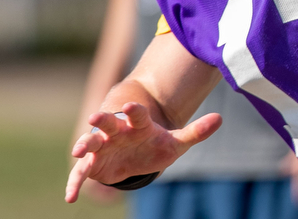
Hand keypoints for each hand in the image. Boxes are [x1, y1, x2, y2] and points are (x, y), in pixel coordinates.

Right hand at [65, 102, 220, 203]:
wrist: (138, 156)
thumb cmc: (156, 145)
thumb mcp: (177, 142)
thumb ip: (196, 132)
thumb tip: (220, 119)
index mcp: (138, 125)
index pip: (136, 115)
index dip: (133, 111)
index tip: (128, 106)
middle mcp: (117, 132)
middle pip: (108, 123)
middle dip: (101, 121)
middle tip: (94, 118)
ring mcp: (104, 147)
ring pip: (91, 143)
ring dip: (84, 145)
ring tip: (78, 150)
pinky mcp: (93, 165)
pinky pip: (81, 173)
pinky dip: (74, 184)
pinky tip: (69, 197)